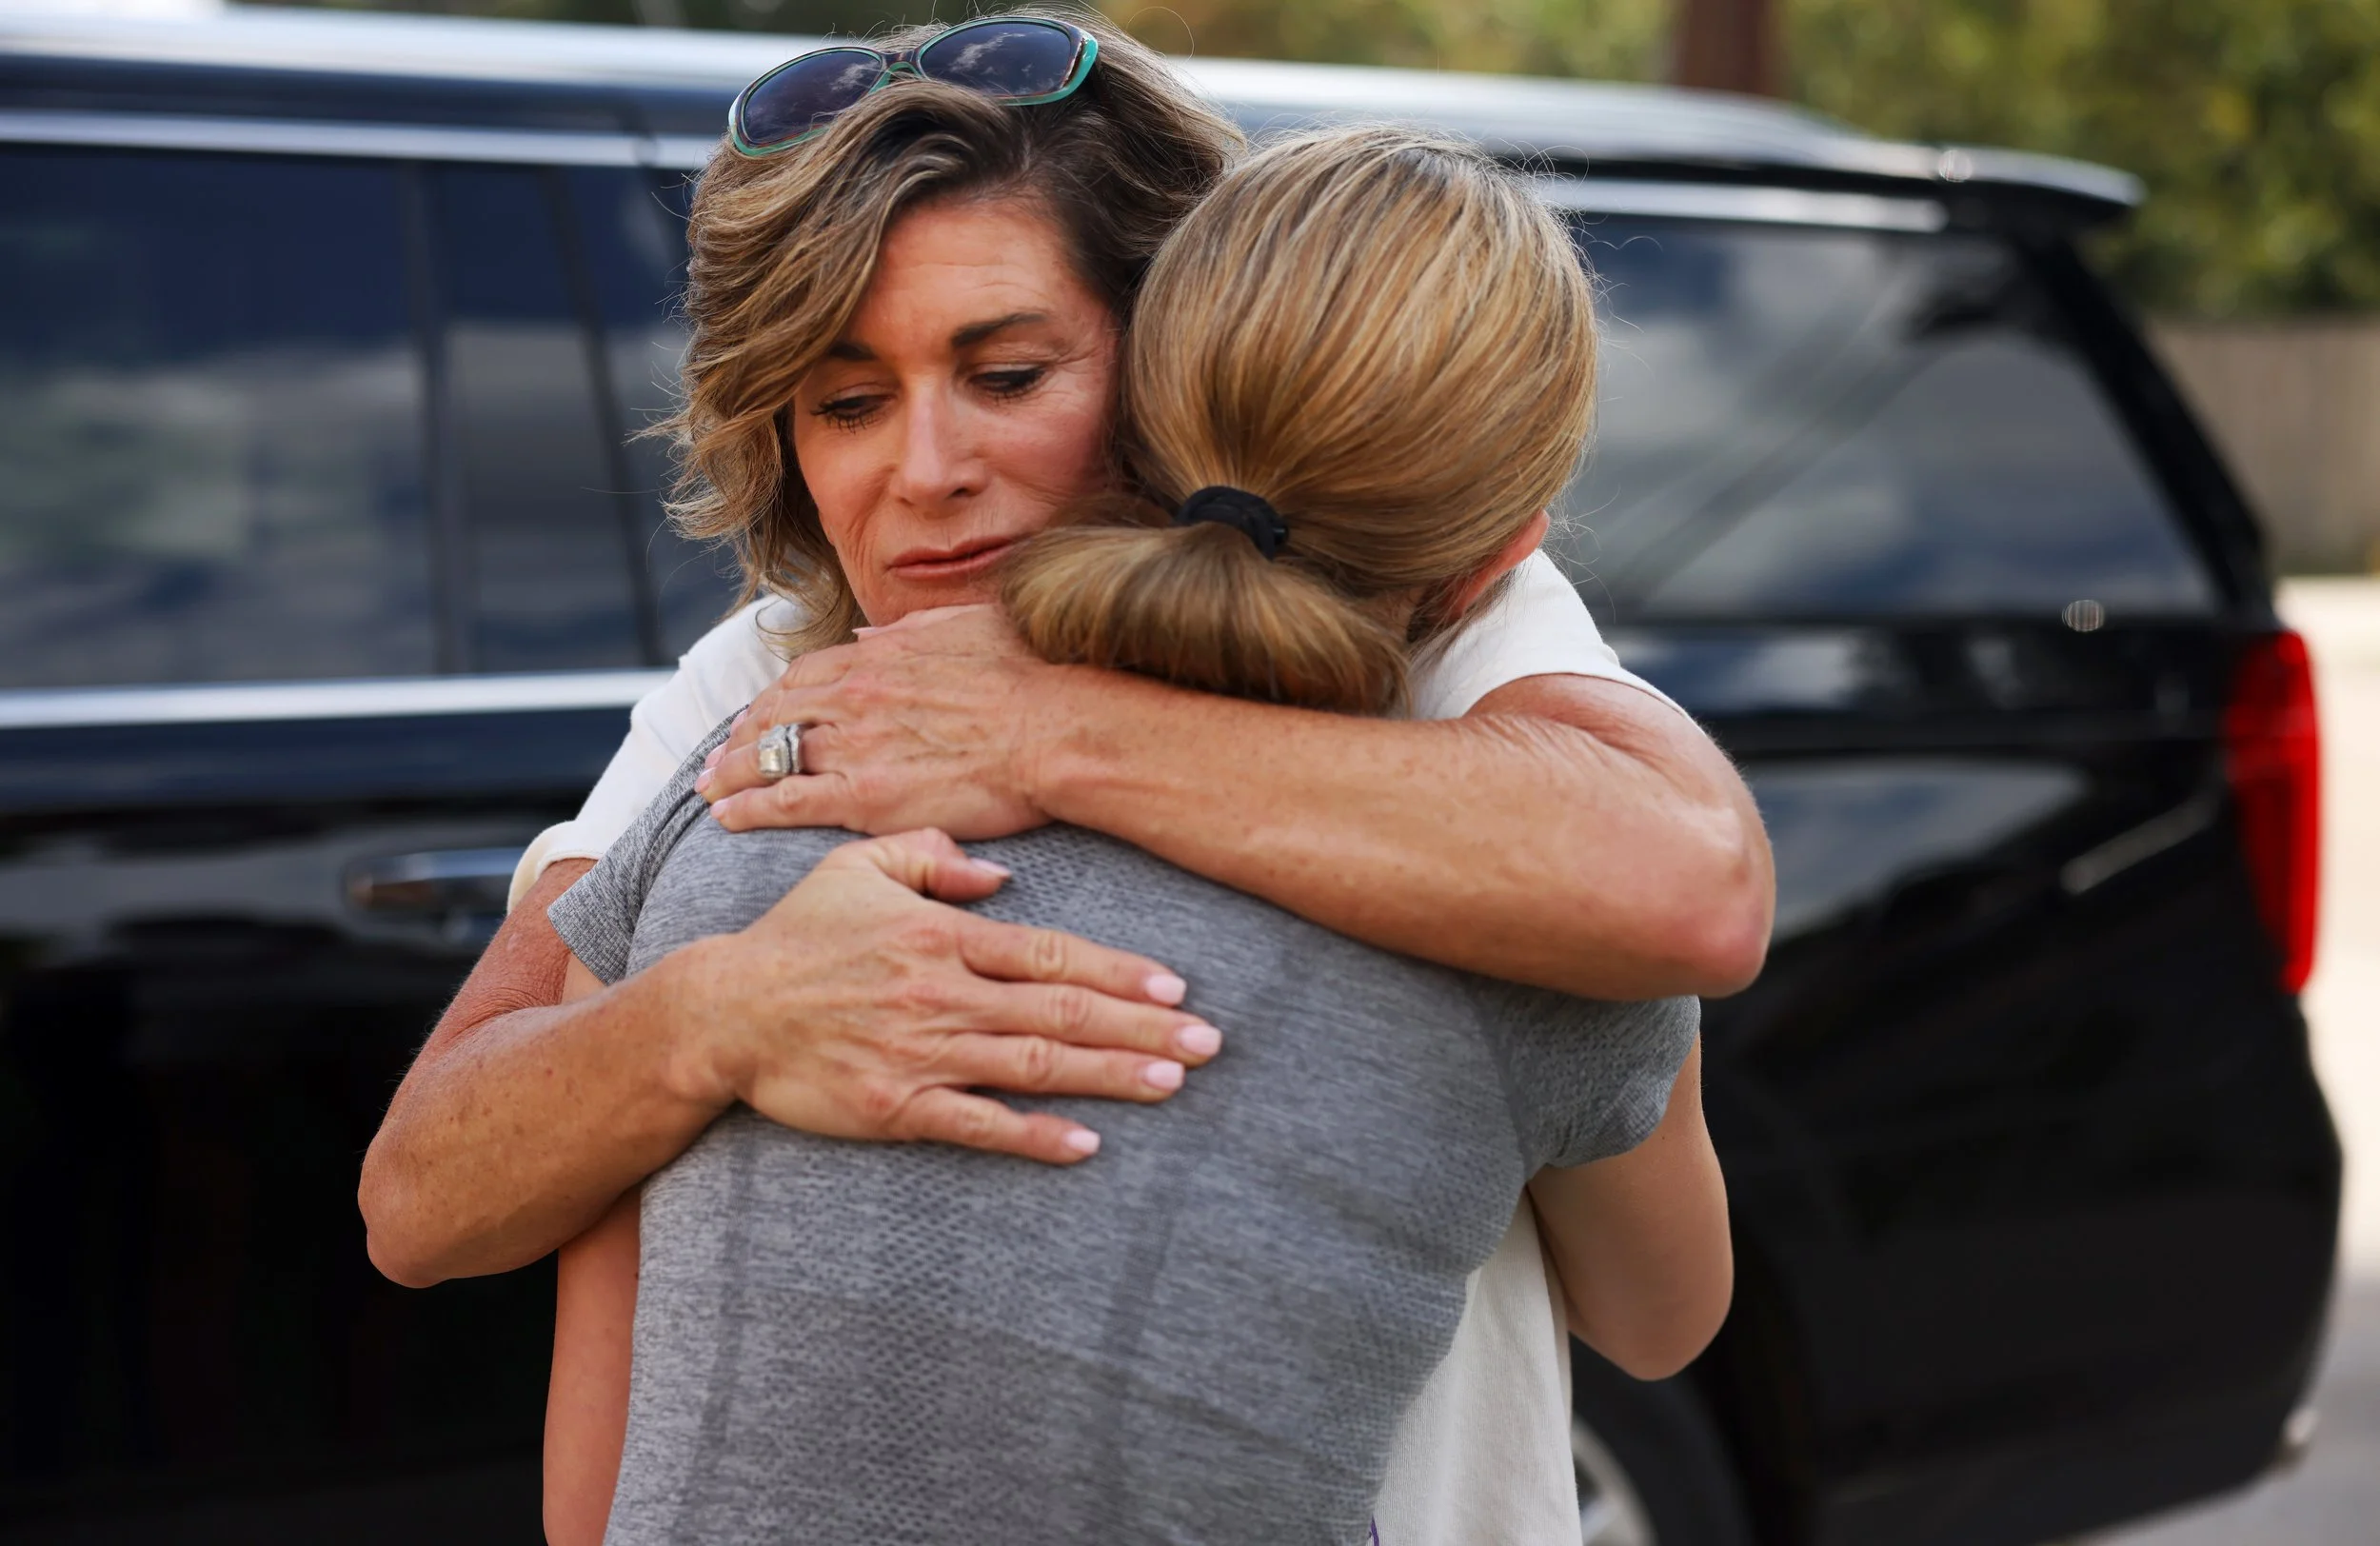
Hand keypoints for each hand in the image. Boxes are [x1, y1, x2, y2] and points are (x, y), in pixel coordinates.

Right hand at [666, 827, 1220, 1164]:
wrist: (722, 1011)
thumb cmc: (797, 937)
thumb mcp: (859, 868)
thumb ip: (933, 859)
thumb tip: (1003, 877)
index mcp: (941, 936)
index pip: (1049, 954)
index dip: (1118, 972)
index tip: (1177, 988)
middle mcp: (941, 994)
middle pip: (1060, 1013)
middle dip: (1142, 1028)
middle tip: (1210, 1044)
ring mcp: (920, 1054)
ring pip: (1032, 1067)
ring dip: (1108, 1077)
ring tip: (1172, 1084)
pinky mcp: (894, 1108)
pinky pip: (977, 1125)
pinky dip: (1033, 1136)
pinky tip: (1085, 1144)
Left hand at [696, 605, 1064, 837]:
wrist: (1061, 729)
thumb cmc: (1036, 678)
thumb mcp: (968, 628)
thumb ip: (911, 634)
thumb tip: (870, 641)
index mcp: (881, 657)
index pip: (805, 676)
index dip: (775, 699)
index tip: (760, 715)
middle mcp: (855, 695)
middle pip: (774, 714)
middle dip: (740, 736)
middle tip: (719, 757)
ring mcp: (854, 744)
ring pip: (768, 755)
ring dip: (731, 771)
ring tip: (710, 789)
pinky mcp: (863, 795)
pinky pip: (785, 801)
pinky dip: (748, 807)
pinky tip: (725, 817)